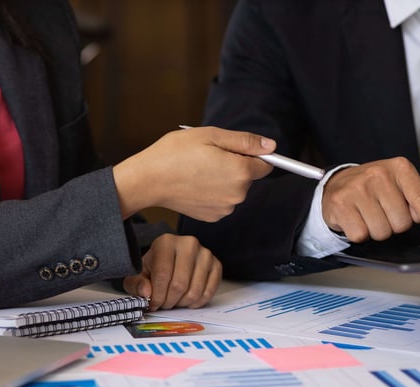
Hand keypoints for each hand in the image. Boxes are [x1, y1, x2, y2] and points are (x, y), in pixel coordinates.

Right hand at [112, 126, 274, 221]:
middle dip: (235, 166)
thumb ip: (245, 141)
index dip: (252, 154)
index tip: (235, 150)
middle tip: (208, 157)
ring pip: (234, 189)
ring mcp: (225, 208)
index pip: (266, 165)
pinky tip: (195, 184)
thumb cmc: (175, 153)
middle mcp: (237, 194)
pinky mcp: (213, 216)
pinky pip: (222, 200)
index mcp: (240, 172)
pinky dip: (213, 192)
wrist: (148, 180)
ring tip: (198, 170)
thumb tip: (271, 146)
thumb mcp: (211, 136)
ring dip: (223, 179)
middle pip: (248, 177)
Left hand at [122, 234, 221, 310]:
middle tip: (164, 304)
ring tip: (175, 300)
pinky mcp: (216, 264)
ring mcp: (205, 254)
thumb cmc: (156, 266)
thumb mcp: (139, 274)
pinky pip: (209, 292)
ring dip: (182, 303)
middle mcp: (188, 244)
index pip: (163, 274)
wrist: (173, 258)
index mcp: (166, 242)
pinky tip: (187, 299)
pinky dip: (197, 302)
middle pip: (179, 285)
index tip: (153, 304)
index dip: (157, 295)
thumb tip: (146, 292)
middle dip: (169, 301)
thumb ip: (136, 284)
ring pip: (195, 291)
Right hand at [322, 157, 419, 244]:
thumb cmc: (376, 187)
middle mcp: (379, 174)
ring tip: (368, 215)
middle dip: (394, 225)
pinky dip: (359, 234)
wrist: (338, 183)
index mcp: (400, 168)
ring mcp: (358, 188)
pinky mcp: (340, 203)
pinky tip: (356, 219)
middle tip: (383, 212)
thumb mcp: (402, 184)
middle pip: (401, 223)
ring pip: (381, 232)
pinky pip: (360, 235)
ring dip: (377, 231)